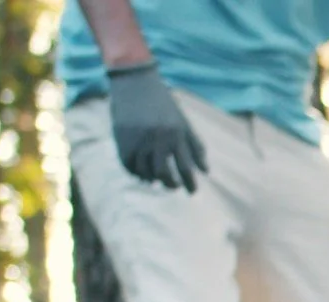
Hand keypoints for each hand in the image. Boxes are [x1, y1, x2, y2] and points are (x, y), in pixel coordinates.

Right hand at [106, 64, 206, 191]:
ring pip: (145, 171)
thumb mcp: (183, 122)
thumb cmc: (164, 105)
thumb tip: (206, 171)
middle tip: (174, 186)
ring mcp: (138, 139)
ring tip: (157, 180)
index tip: (192, 192)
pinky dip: (135, 173)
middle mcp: (157, 138)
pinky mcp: (122, 138)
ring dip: (152, 180)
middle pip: (164, 173)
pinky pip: (128, 164)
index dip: (190, 183)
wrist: (135, 82)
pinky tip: (142, 174)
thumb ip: (196, 146)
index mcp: (176, 134)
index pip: (185, 167)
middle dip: (170, 184)